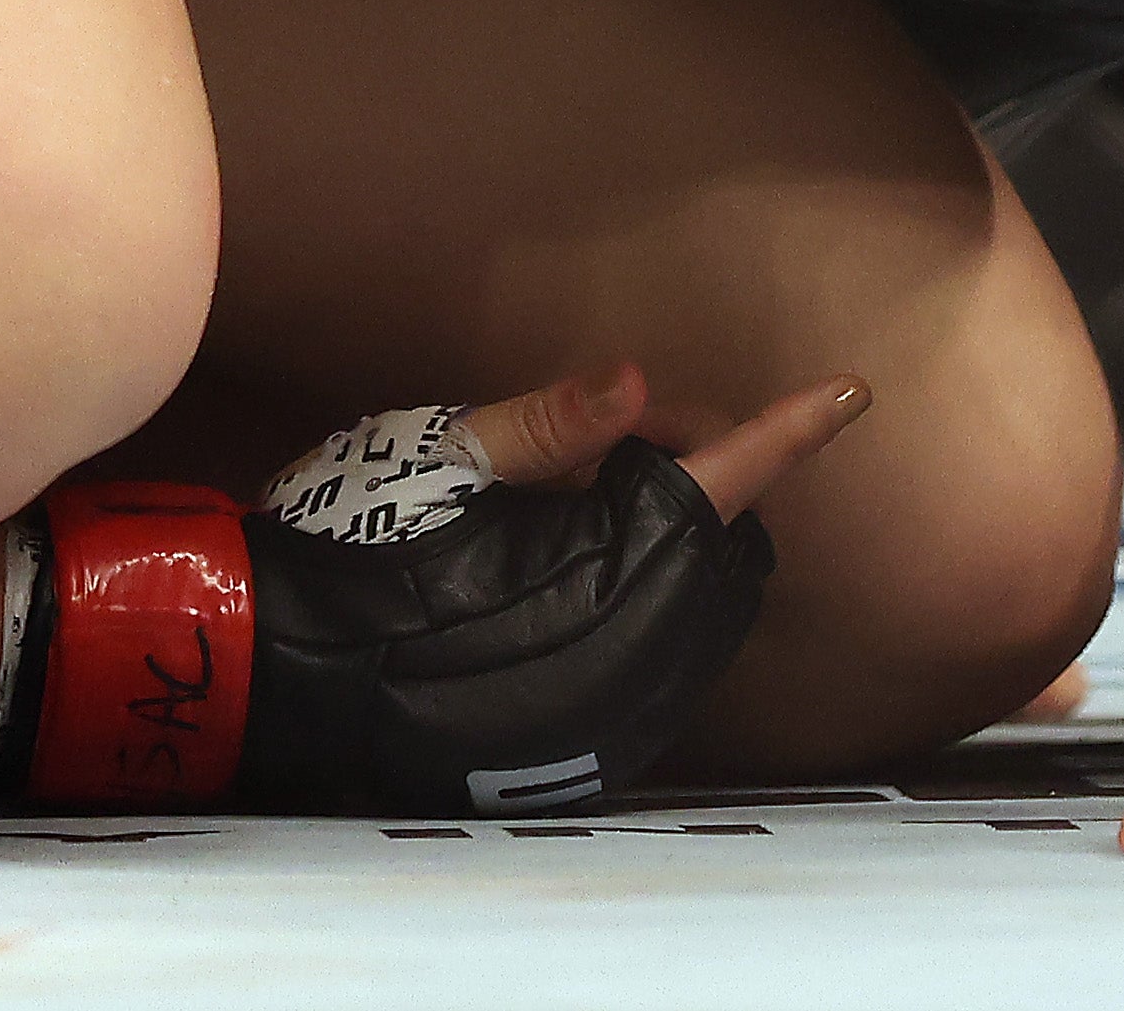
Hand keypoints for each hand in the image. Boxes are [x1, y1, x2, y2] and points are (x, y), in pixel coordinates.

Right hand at [7, 352, 863, 812]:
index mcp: (594, 552)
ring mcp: (607, 702)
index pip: (720, 483)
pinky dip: (649, 604)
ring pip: (698, 606)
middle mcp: (619, 639)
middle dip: (693, 476)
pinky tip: (573, 576)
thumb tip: (639, 382)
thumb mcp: (443, 451)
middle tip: (609, 441)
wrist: (276, 658)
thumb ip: (551, 424)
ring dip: (669, 544)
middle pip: (720, 542)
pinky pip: (660, 662)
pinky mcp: (582, 742)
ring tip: (571, 510)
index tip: (848, 394)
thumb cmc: (354, 536)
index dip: (786, 433)